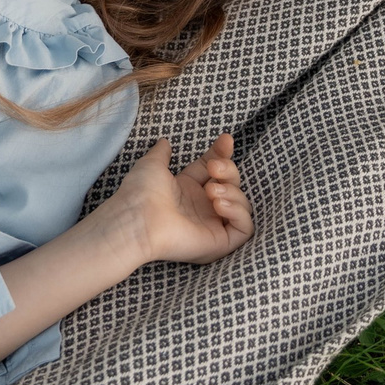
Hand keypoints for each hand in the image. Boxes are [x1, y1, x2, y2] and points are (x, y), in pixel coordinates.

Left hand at [107, 133, 251, 265]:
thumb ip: (162, 153)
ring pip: (242, 205)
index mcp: (188, 191)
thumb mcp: (152, 164)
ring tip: (211, 191)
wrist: (138, 220)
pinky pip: (245, 229)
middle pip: (232, 184)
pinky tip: (219, 205)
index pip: (215, 170)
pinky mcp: (219, 243)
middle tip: (214, 168)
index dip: (222, 154)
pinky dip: (238, 212)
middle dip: (229, 170)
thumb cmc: (140, 194)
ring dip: (233, 192)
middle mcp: (202, 208)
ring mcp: (212, 226)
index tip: (226, 140)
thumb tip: (164, 142)